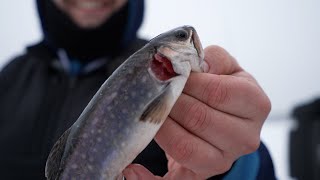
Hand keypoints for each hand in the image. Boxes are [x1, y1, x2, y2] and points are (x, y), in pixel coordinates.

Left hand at [123, 45, 270, 178]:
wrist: (227, 119)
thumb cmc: (223, 89)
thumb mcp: (226, 68)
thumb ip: (213, 58)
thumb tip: (194, 64)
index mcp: (255, 104)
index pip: (217, 92)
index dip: (188, 83)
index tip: (169, 75)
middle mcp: (245, 136)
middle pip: (200, 119)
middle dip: (170, 103)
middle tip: (152, 91)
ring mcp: (225, 159)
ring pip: (185, 146)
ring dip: (160, 127)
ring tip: (147, 113)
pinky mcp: (204, 173)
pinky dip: (151, 179)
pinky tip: (132, 169)